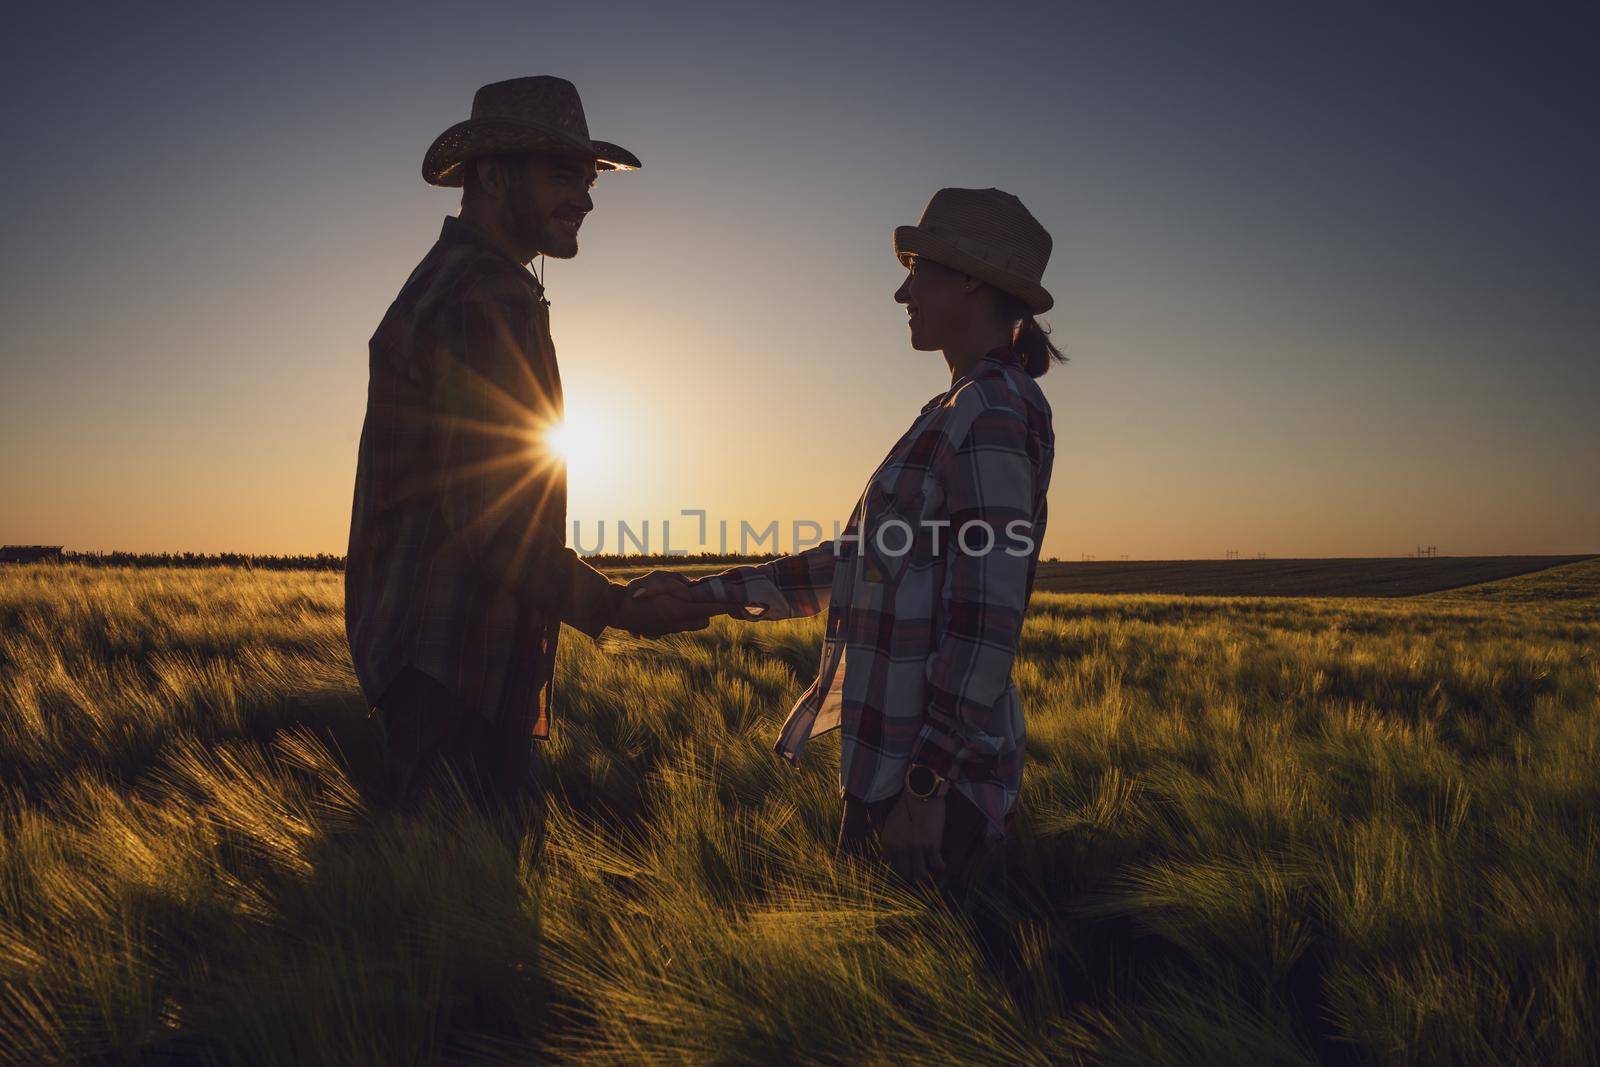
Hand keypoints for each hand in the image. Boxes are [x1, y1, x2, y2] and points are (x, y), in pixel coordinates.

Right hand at [626, 569, 751, 618]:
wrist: (616, 610)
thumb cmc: (637, 591)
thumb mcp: (659, 578)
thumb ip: (679, 581)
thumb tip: (690, 586)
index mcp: (681, 609)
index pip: (711, 609)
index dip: (727, 607)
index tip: (740, 604)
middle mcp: (678, 623)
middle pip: (704, 621)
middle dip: (709, 612)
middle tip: (710, 599)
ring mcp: (670, 629)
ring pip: (692, 625)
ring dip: (695, 616)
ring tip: (688, 603)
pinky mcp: (661, 631)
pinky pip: (679, 626)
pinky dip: (681, 618)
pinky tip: (671, 608)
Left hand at [880, 791, 945, 881]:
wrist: (921, 792)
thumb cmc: (908, 805)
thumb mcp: (892, 824)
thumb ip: (894, 841)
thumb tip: (899, 857)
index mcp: (888, 842)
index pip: (894, 866)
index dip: (905, 869)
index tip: (912, 868)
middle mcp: (899, 848)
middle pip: (907, 873)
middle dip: (915, 875)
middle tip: (922, 872)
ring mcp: (915, 847)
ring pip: (921, 874)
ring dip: (927, 874)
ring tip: (931, 871)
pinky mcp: (931, 845)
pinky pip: (937, 865)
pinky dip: (940, 867)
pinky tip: (941, 864)